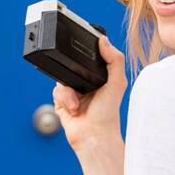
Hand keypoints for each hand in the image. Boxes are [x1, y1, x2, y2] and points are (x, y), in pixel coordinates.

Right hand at [53, 33, 126, 150]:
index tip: (83, 52)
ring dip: (69, 91)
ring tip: (78, 103)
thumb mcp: (118, 82)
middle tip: (82, 83)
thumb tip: (104, 40)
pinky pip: (56, 91)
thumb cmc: (108, 113)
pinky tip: (73, 108)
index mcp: (100, 77)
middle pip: (72, 66)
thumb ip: (115, 59)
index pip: (89, 58)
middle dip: (74, 73)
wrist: (93, 135)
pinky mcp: (62, 102)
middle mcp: (86, 83)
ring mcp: (73, 92)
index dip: (85, 55)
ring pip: (62, 78)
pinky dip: (64, 99)